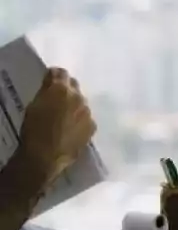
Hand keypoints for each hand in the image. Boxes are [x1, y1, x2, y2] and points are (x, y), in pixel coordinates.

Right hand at [18, 68, 95, 187]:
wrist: (44, 156)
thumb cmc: (34, 130)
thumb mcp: (34, 106)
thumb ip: (45, 91)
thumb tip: (51, 83)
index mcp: (61, 88)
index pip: (61, 73)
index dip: (54, 76)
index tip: (50, 81)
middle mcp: (78, 96)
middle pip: (74, 86)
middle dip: (67, 90)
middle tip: (57, 100)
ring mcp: (87, 112)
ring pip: (82, 103)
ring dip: (75, 106)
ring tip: (65, 118)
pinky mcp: (92, 126)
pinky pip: (86, 118)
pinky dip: (80, 120)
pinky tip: (71, 129)